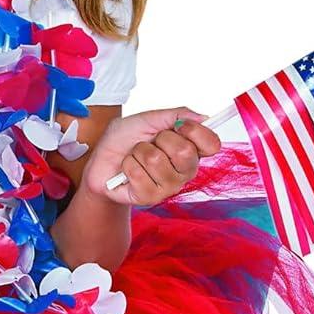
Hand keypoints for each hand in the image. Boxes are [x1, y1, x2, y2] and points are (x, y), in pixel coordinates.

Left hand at [80, 106, 222, 204]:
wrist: (101, 160)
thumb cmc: (126, 140)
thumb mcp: (149, 119)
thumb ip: (176, 115)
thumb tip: (202, 118)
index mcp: (192, 150)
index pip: (212, 144)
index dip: (196, 131)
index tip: (179, 126)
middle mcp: (185, 171)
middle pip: (185, 152)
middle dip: (161, 139)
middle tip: (150, 142)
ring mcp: (169, 187)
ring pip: (157, 160)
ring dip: (139, 152)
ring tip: (135, 155)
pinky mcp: (150, 198)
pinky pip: (139, 175)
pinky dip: (128, 165)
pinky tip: (127, 170)